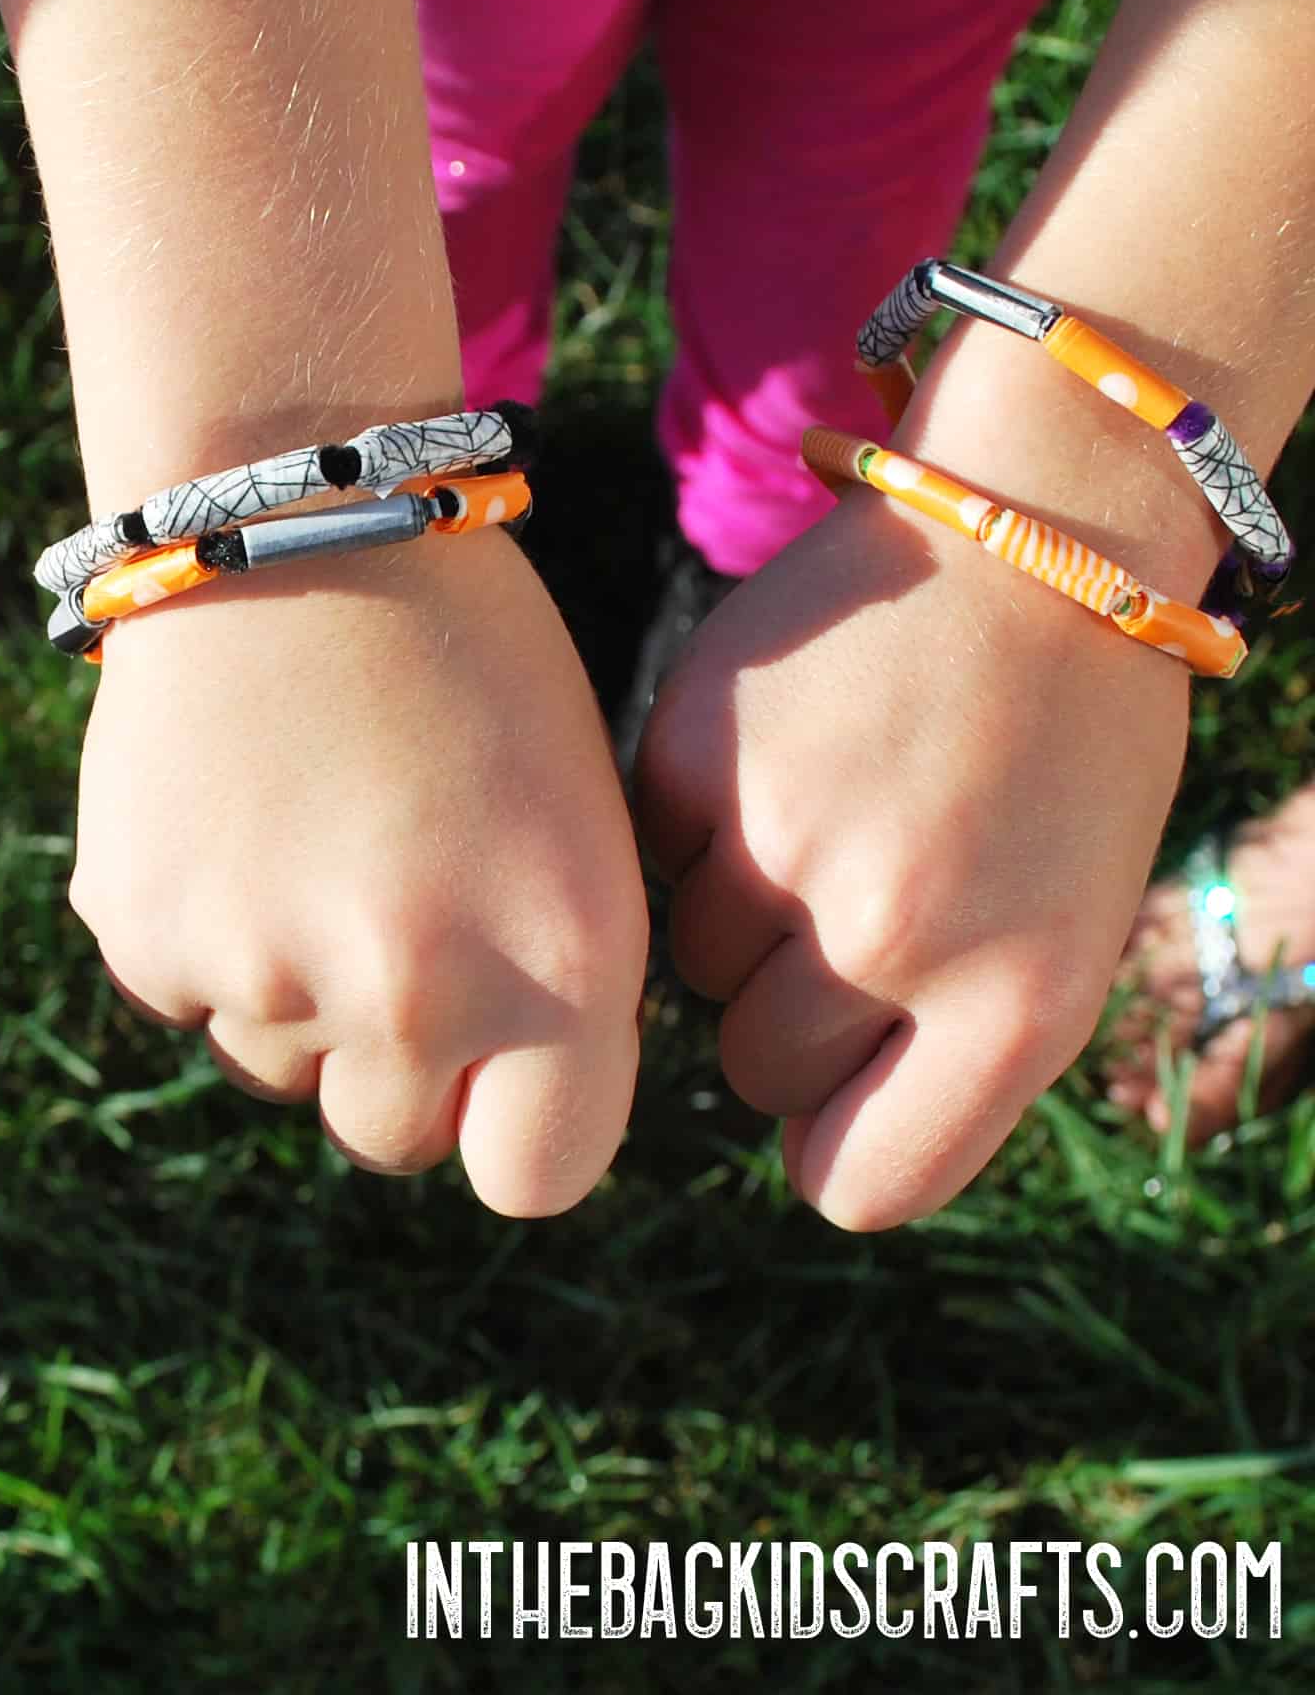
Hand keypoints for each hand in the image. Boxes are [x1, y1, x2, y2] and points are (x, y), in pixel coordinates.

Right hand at [69, 529, 647, 1216]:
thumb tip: (494, 1103)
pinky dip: (208, 936)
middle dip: (401, 1062)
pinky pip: (188, 997)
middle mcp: (415, 993)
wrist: (297, 522)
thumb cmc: (471, 665)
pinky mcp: (141, 932)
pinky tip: (237, 820)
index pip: (536, 1180)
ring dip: (297, 994)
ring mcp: (263, 969)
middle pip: (393, 1140)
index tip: (500, 1061)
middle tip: (394, 918)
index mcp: (561, 966)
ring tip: (312, 839)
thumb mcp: (576, 824)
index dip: (518, 1120)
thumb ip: (555, 987)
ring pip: (280, 1070)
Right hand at [633, 486, 1188, 1228]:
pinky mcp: (694, 754)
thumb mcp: (1066, 926)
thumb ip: (952, 1049)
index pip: (863, 1180)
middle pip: (758, 1068)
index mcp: (1018, 1004)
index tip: (826, 1103)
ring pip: (690, 963)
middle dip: (781, 1012)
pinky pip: (650, 853)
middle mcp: (897, 938)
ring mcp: (784, 842)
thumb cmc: (1063, 751)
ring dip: (732, 915)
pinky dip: (691, 825)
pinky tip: (765, 759)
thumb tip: (801, 1125)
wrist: (1028, 536)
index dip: (833, 1145)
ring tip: (809, 812)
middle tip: (831, 912)